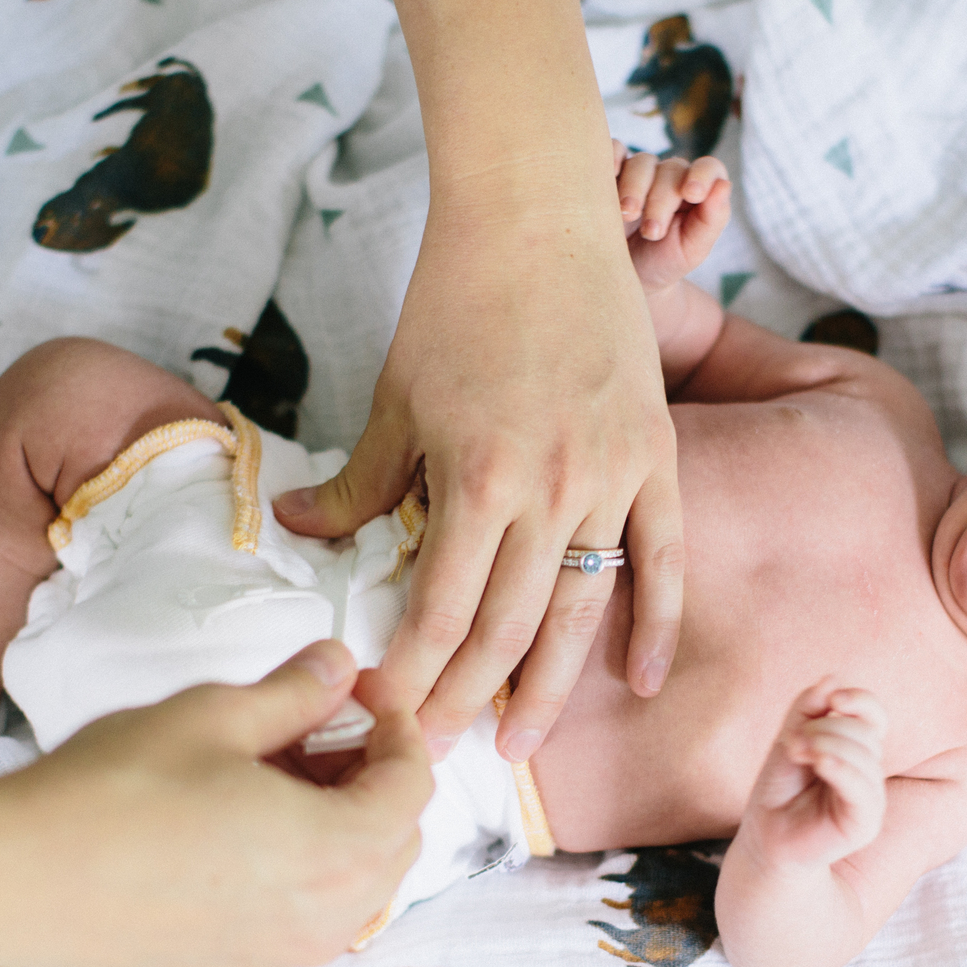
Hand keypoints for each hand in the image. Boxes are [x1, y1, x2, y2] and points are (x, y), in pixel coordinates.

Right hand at [0, 641, 432, 966]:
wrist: (13, 882)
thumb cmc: (110, 791)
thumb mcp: (213, 715)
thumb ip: (296, 692)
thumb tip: (340, 666)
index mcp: (336, 852)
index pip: (412, 785)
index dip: (396, 725)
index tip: (359, 690)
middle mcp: (325, 921)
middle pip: (395, 843)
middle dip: (373, 778)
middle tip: (318, 725)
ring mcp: (281, 959)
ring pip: (355, 891)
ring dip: (341, 829)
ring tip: (277, 775)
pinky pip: (306, 926)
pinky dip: (304, 878)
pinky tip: (244, 832)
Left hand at [273, 156, 681, 761]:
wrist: (536, 214)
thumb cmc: (455, 297)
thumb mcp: (394, 394)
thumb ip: (360, 481)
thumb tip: (303, 533)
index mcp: (477, 479)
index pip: (443, 610)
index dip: (413, 673)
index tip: (388, 718)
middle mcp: (551, 490)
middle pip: (509, 629)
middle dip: (469, 699)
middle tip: (441, 752)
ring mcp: (611, 477)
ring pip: (581, 608)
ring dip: (549, 686)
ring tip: (519, 744)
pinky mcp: (655, 456)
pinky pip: (662, 558)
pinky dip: (653, 621)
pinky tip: (642, 679)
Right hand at [615, 146, 730, 292]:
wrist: (628, 276)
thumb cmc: (664, 263)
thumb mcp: (692, 250)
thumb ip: (712, 219)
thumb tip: (724, 185)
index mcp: (697, 192)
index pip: (708, 169)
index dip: (702, 176)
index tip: (691, 194)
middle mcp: (670, 176)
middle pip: (671, 169)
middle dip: (662, 200)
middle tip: (652, 232)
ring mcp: (640, 173)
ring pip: (642, 162)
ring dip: (635, 187)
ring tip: (627, 215)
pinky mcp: (611, 173)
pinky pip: (613, 150)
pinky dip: (611, 157)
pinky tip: (608, 176)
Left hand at [734, 684, 888, 871]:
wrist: (767, 840)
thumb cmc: (779, 791)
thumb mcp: (789, 740)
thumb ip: (808, 710)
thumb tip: (832, 678)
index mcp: (856, 751)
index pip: (874, 715)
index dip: (860, 700)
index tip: (834, 698)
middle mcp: (869, 773)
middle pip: (864, 731)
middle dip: (825, 727)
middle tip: (793, 743)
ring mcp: (871, 798)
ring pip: (864, 755)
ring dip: (825, 744)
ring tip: (796, 755)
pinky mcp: (866, 822)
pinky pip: (862, 786)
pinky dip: (840, 767)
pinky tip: (819, 763)